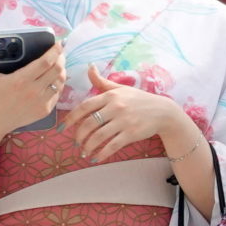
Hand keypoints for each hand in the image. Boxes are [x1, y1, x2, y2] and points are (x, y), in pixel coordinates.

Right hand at [0, 33, 65, 138]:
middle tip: (58, 52)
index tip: (59, 43)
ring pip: (60, 82)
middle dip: (61, 58)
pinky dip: (58, 83)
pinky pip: (58, 93)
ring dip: (61, 70)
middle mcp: (33, 92)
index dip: (55, 51)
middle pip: (57, 70)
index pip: (45, 62)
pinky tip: (54, 78)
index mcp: (20, 80)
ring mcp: (41, 102)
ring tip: (57, 63)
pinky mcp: (44, 110)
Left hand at [62, 67, 196, 164]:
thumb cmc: (139, 99)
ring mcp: (124, 121)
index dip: (71, 118)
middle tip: (76, 144)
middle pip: (89, 124)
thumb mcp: (120, 88)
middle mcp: (116, 107)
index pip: (84, 107)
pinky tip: (96, 158)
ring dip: (88, 147)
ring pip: (99, 136)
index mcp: (110, 96)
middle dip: (79, 136)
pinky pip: (112, 146)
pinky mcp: (132, 134)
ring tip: (84, 152)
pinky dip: (102, 154)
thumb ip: (102, 81)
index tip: (62, 128)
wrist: (163, 111)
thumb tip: (89, 67)